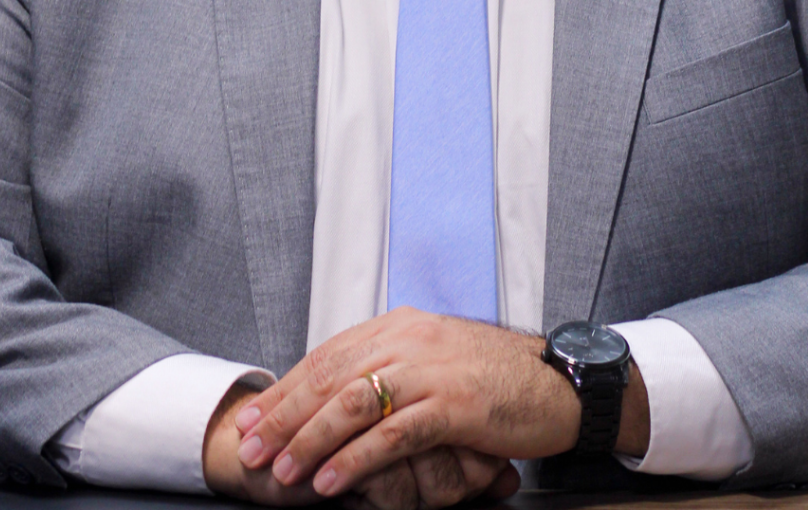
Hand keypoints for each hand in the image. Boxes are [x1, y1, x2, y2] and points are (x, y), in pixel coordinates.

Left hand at [231, 308, 586, 498]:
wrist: (556, 382)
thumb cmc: (494, 377)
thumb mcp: (433, 358)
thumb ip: (389, 367)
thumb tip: (336, 394)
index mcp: (400, 326)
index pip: (328, 355)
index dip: (286, 388)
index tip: (253, 417)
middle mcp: (409, 339)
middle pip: (331, 376)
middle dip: (284, 415)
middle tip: (251, 448)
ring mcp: (430, 369)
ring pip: (353, 404)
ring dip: (310, 440)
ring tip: (282, 472)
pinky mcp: (453, 404)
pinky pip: (392, 434)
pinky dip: (355, 460)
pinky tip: (331, 481)